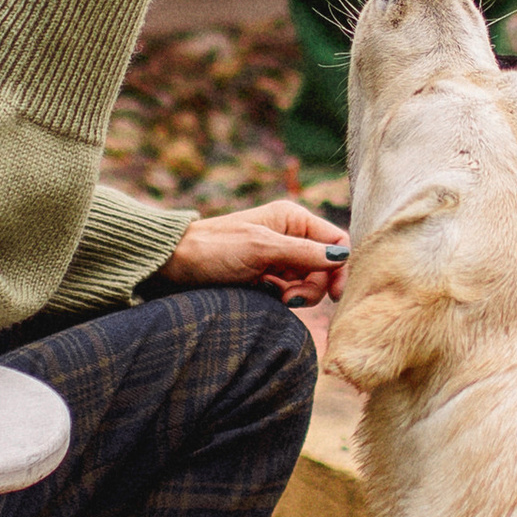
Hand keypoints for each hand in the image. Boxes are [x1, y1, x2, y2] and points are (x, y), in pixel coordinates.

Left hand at [160, 200, 347, 295]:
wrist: (174, 265)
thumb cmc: (214, 249)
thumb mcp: (262, 248)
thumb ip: (303, 253)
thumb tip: (342, 257)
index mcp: (292, 219)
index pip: (336, 242)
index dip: (340, 267)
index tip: (335, 294)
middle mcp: (289, 235)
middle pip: (325, 266)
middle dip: (313, 285)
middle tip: (289, 297)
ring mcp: (278, 257)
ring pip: (309, 281)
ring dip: (297, 294)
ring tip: (274, 297)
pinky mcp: (266, 276)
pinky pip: (290, 290)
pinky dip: (284, 297)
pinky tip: (266, 296)